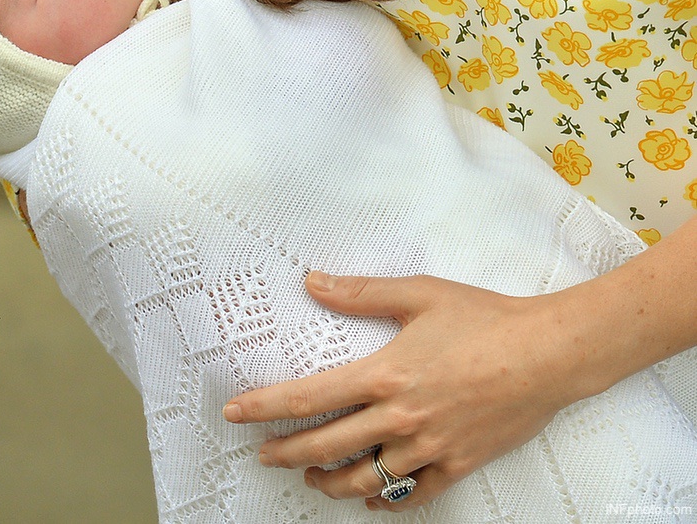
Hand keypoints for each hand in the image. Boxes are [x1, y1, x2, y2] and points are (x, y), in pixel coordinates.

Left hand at [222, 272, 590, 511]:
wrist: (549, 353)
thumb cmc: (485, 319)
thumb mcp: (419, 295)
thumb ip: (360, 293)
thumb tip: (313, 282)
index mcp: (385, 375)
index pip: (307, 398)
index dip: (264, 408)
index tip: (235, 414)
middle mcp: (400, 418)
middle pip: (324, 446)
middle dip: (284, 453)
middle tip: (262, 453)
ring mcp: (429, 448)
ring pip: (362, 481)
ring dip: (327, 483)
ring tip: (309, 476)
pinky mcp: (457, 465)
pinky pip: (412, 496)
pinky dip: (384, 501)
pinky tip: (370, 498)